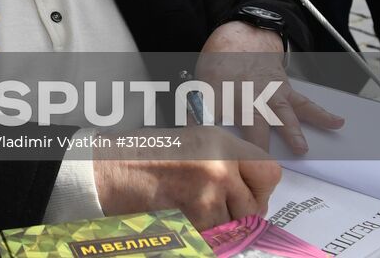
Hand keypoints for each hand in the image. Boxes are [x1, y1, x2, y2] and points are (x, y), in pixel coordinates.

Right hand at [94, 126, 280, 229]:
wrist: (109, 171)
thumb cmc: (146, 156)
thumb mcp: (194, 144)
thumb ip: (227, 161)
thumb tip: (254, 189)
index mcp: (221, 142)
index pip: (270, 172)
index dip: (260, 188)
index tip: (247, 193)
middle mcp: (220, 165)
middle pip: (256, 205)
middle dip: (240, 212)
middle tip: (214, 206)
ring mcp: (208, 194)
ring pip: (236, 226)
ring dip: (219, 225)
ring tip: (191, 208)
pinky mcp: (195, 219)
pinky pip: (215, 237)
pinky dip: (202, 234)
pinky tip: (181, 217)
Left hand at [196, 22, 343, 153]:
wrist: (242, 38)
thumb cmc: (219, 64)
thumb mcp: (199, 83)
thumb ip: (196, 111)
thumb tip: (188, 136)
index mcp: (221, 92)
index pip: (212, 117)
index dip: (211, 135)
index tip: (213, 153)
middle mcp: (247, 93)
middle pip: (252, 121)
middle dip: (256, 143)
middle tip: (260, 162)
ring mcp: (269, 93)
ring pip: (281, 113)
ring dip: (291, 131)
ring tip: (300, 148)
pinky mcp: (285, 91)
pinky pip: (304, 103)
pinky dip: (322, 114)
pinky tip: (336, 122)